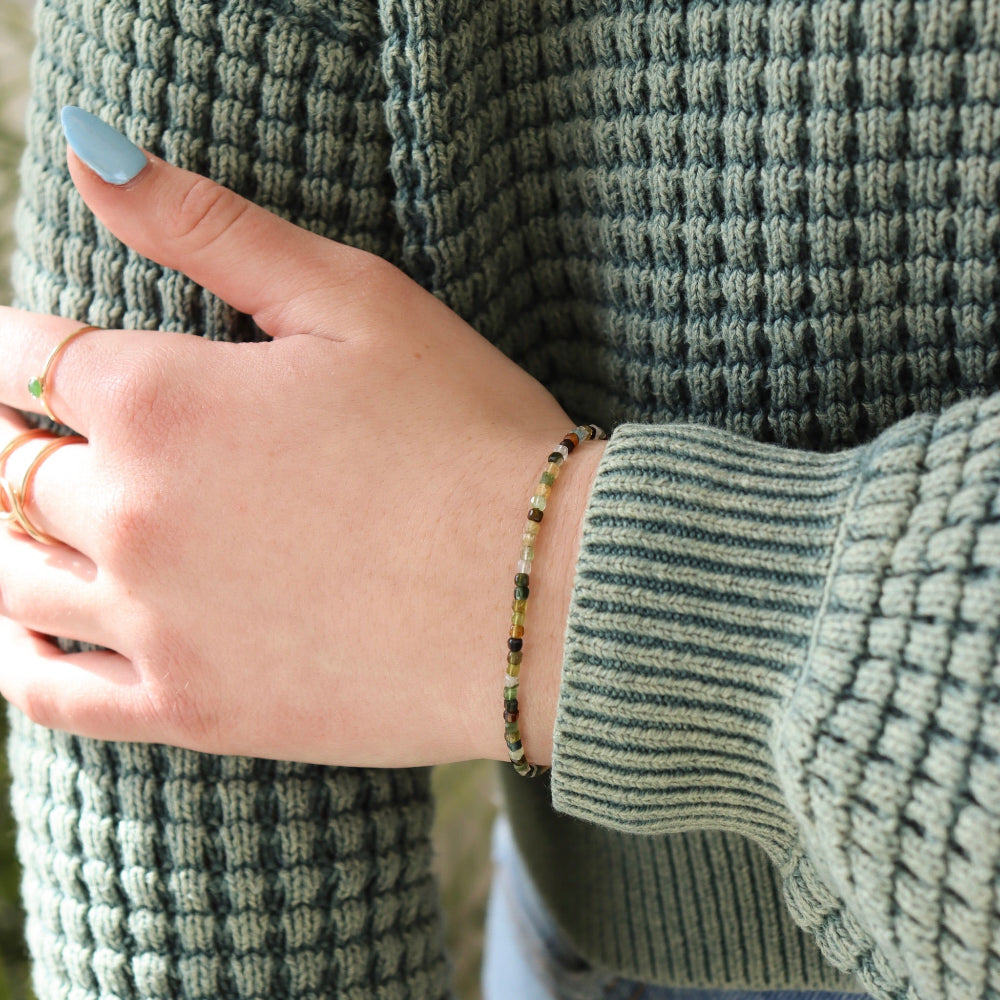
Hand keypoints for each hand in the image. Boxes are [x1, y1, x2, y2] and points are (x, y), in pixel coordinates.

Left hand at [0, 134, 604, 766]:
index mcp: (162, 400)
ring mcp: (155, 623)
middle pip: (5, 467)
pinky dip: (10, 657)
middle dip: (5, 436)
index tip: (19, 354)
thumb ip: (214, 228)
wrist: (545, 595)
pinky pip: (51, 692)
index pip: (24, 356)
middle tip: (17, 429)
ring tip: (16, 518)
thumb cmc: (467, 436)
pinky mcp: (192, 707)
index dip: (9, 347)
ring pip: (6, 574)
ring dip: (0, 533)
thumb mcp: (357, 301)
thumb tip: (94, 159)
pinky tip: (12, 633)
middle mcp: (133, 513)